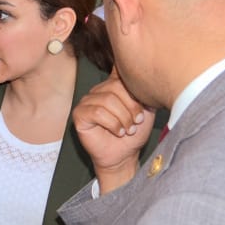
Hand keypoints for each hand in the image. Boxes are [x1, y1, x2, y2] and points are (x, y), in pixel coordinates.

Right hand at [73, 68, 154, 192]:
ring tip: (128, 129)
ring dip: (122, 118)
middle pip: (116, 86)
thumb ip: (143, 91)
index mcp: (114, 84)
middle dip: (131, 106)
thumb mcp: (146, 109)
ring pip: (107, 100)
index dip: (131, 81)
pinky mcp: (79, 114)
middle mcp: (99, 90)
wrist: (124, 155)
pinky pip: (97, 112)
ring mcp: (87, 101)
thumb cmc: (134, 133)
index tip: (140, 99)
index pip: (119, 69)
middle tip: (136, 121)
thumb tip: (143, 75)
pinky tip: (117, 131)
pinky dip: (112, 124)